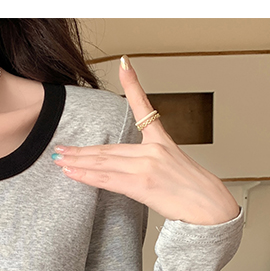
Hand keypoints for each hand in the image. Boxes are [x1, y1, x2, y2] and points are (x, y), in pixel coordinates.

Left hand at [52, 56, 239, 225]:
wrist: (209, 207)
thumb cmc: (193, 191)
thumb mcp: (174, 166)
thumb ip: (150, 163)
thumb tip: (129, 169)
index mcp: (162, 140)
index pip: (144, 107)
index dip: (133, 84)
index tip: (124, 63)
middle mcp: (152, 149)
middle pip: (108, 148)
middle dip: (81, 149)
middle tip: (61, 147)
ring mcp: (146, 165)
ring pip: (103, 162)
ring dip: (78, 162)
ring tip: (60, 161)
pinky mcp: (141, 183)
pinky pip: (107, 179)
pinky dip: (87, 176)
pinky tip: (73, 173)